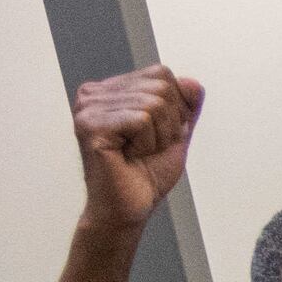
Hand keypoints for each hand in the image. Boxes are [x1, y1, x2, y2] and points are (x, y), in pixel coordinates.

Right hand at [72, 64, 201, 232]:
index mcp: (110, 89)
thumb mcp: (176, 134)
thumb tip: (193, 82)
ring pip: (154, 104)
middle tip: (148, 148)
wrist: (131, 207)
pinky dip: (148, 143)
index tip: (159, 135)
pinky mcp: (90, 124)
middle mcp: (94, 92)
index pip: (162, 74)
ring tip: (137, 152)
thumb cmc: (147, 173)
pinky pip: (142, 120)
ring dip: (159, 137)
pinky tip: (129, 155)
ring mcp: (88, 107)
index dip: (176, 108)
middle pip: (161, 87)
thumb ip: (187, 107)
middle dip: (170, 124)